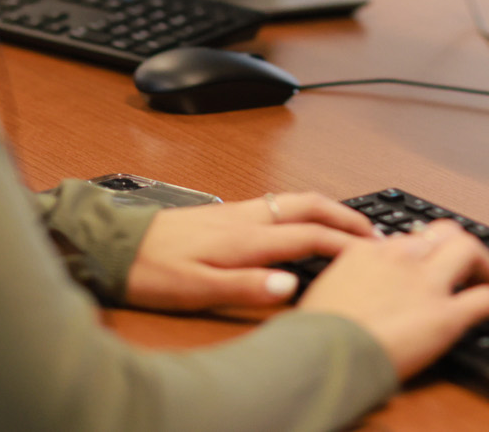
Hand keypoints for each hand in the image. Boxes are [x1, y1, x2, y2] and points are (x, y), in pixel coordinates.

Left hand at [123, 192, 377, 310]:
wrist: (114, 245)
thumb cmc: (151, 270)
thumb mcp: (196, 289)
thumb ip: (246, 286)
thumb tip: (291, 286)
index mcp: (244, 236)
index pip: (308, 234)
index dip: (344, 242)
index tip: (372, 252)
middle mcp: (244, 216)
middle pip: (308, 203)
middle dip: (345, 213)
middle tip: (374, 231)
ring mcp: (235, 210)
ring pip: (293, 199)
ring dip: (327, 208)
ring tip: (348, 224)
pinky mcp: (224, 212)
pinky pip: (277, 203)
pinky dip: (304, 209)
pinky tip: (302, 222)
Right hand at [298, 220, 488, 378]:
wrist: (321, 355)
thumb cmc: (314, 334)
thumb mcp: (322, 295)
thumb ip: (345, 284)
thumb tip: (352, 292)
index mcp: (368, 253)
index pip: (407, 239)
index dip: (424, 249)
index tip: (428, 259)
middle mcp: (401, 259)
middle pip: (444, 233)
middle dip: (460, 244)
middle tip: (468, 262)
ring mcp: (426, 285)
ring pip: (470, 252)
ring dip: (487, 263)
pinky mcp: (446, 316)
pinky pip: (487, 301)